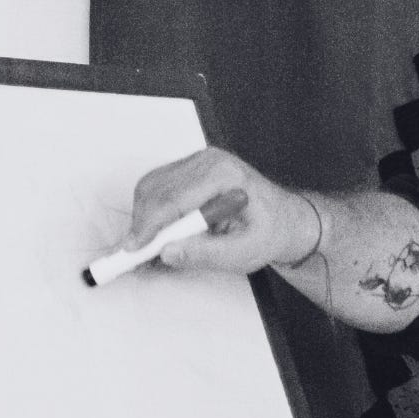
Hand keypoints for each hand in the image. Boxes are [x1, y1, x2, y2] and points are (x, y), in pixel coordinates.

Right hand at [123, 147, 319, 274]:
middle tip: (135, 257)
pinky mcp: (189, 170)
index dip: (149, 226)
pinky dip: (151, 213)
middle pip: (156, 190)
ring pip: (151, 188)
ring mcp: (197, 161)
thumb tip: (169, 252)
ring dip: (144, 220)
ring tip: (149, 250)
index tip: (134, 249)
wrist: (283, 220)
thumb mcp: (243, 252)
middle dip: (142, 226)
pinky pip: (157, 188)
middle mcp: (209, 160)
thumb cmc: (270, 232)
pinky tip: (158, 236)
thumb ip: (206, 254)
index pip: (174, 198)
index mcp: (225, 174)